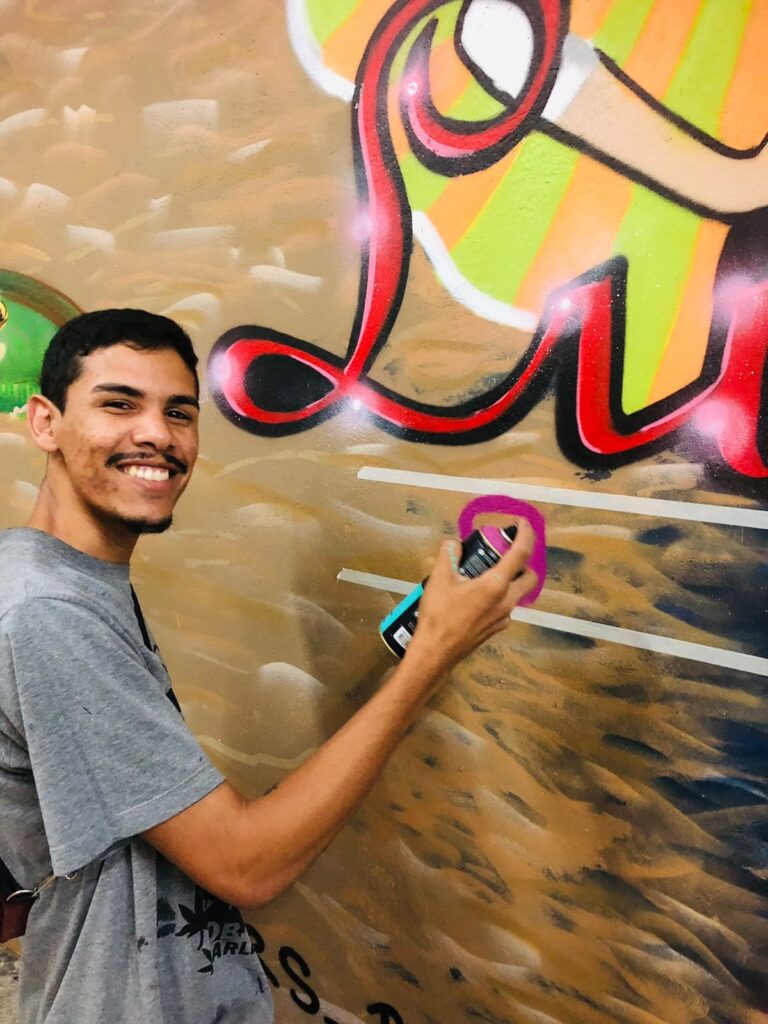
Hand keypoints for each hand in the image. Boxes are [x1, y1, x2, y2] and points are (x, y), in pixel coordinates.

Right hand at [406, 519, 536, 674]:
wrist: (435, 653)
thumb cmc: (439, 615)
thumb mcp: (439, 579)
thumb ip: (449, 555)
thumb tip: (454, 543)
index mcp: (496, 585)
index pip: (520, 554)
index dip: (526, 534)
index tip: (523, 523)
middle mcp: (506, 601)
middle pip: (529, 576)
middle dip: (523, 562)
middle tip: (503, 553)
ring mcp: (503, 617)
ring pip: (517, 593)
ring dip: (509, 579)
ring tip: (484, 574)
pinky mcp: (496, 629)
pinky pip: (505, 607)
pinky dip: (498, 596)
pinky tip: (476, 597)